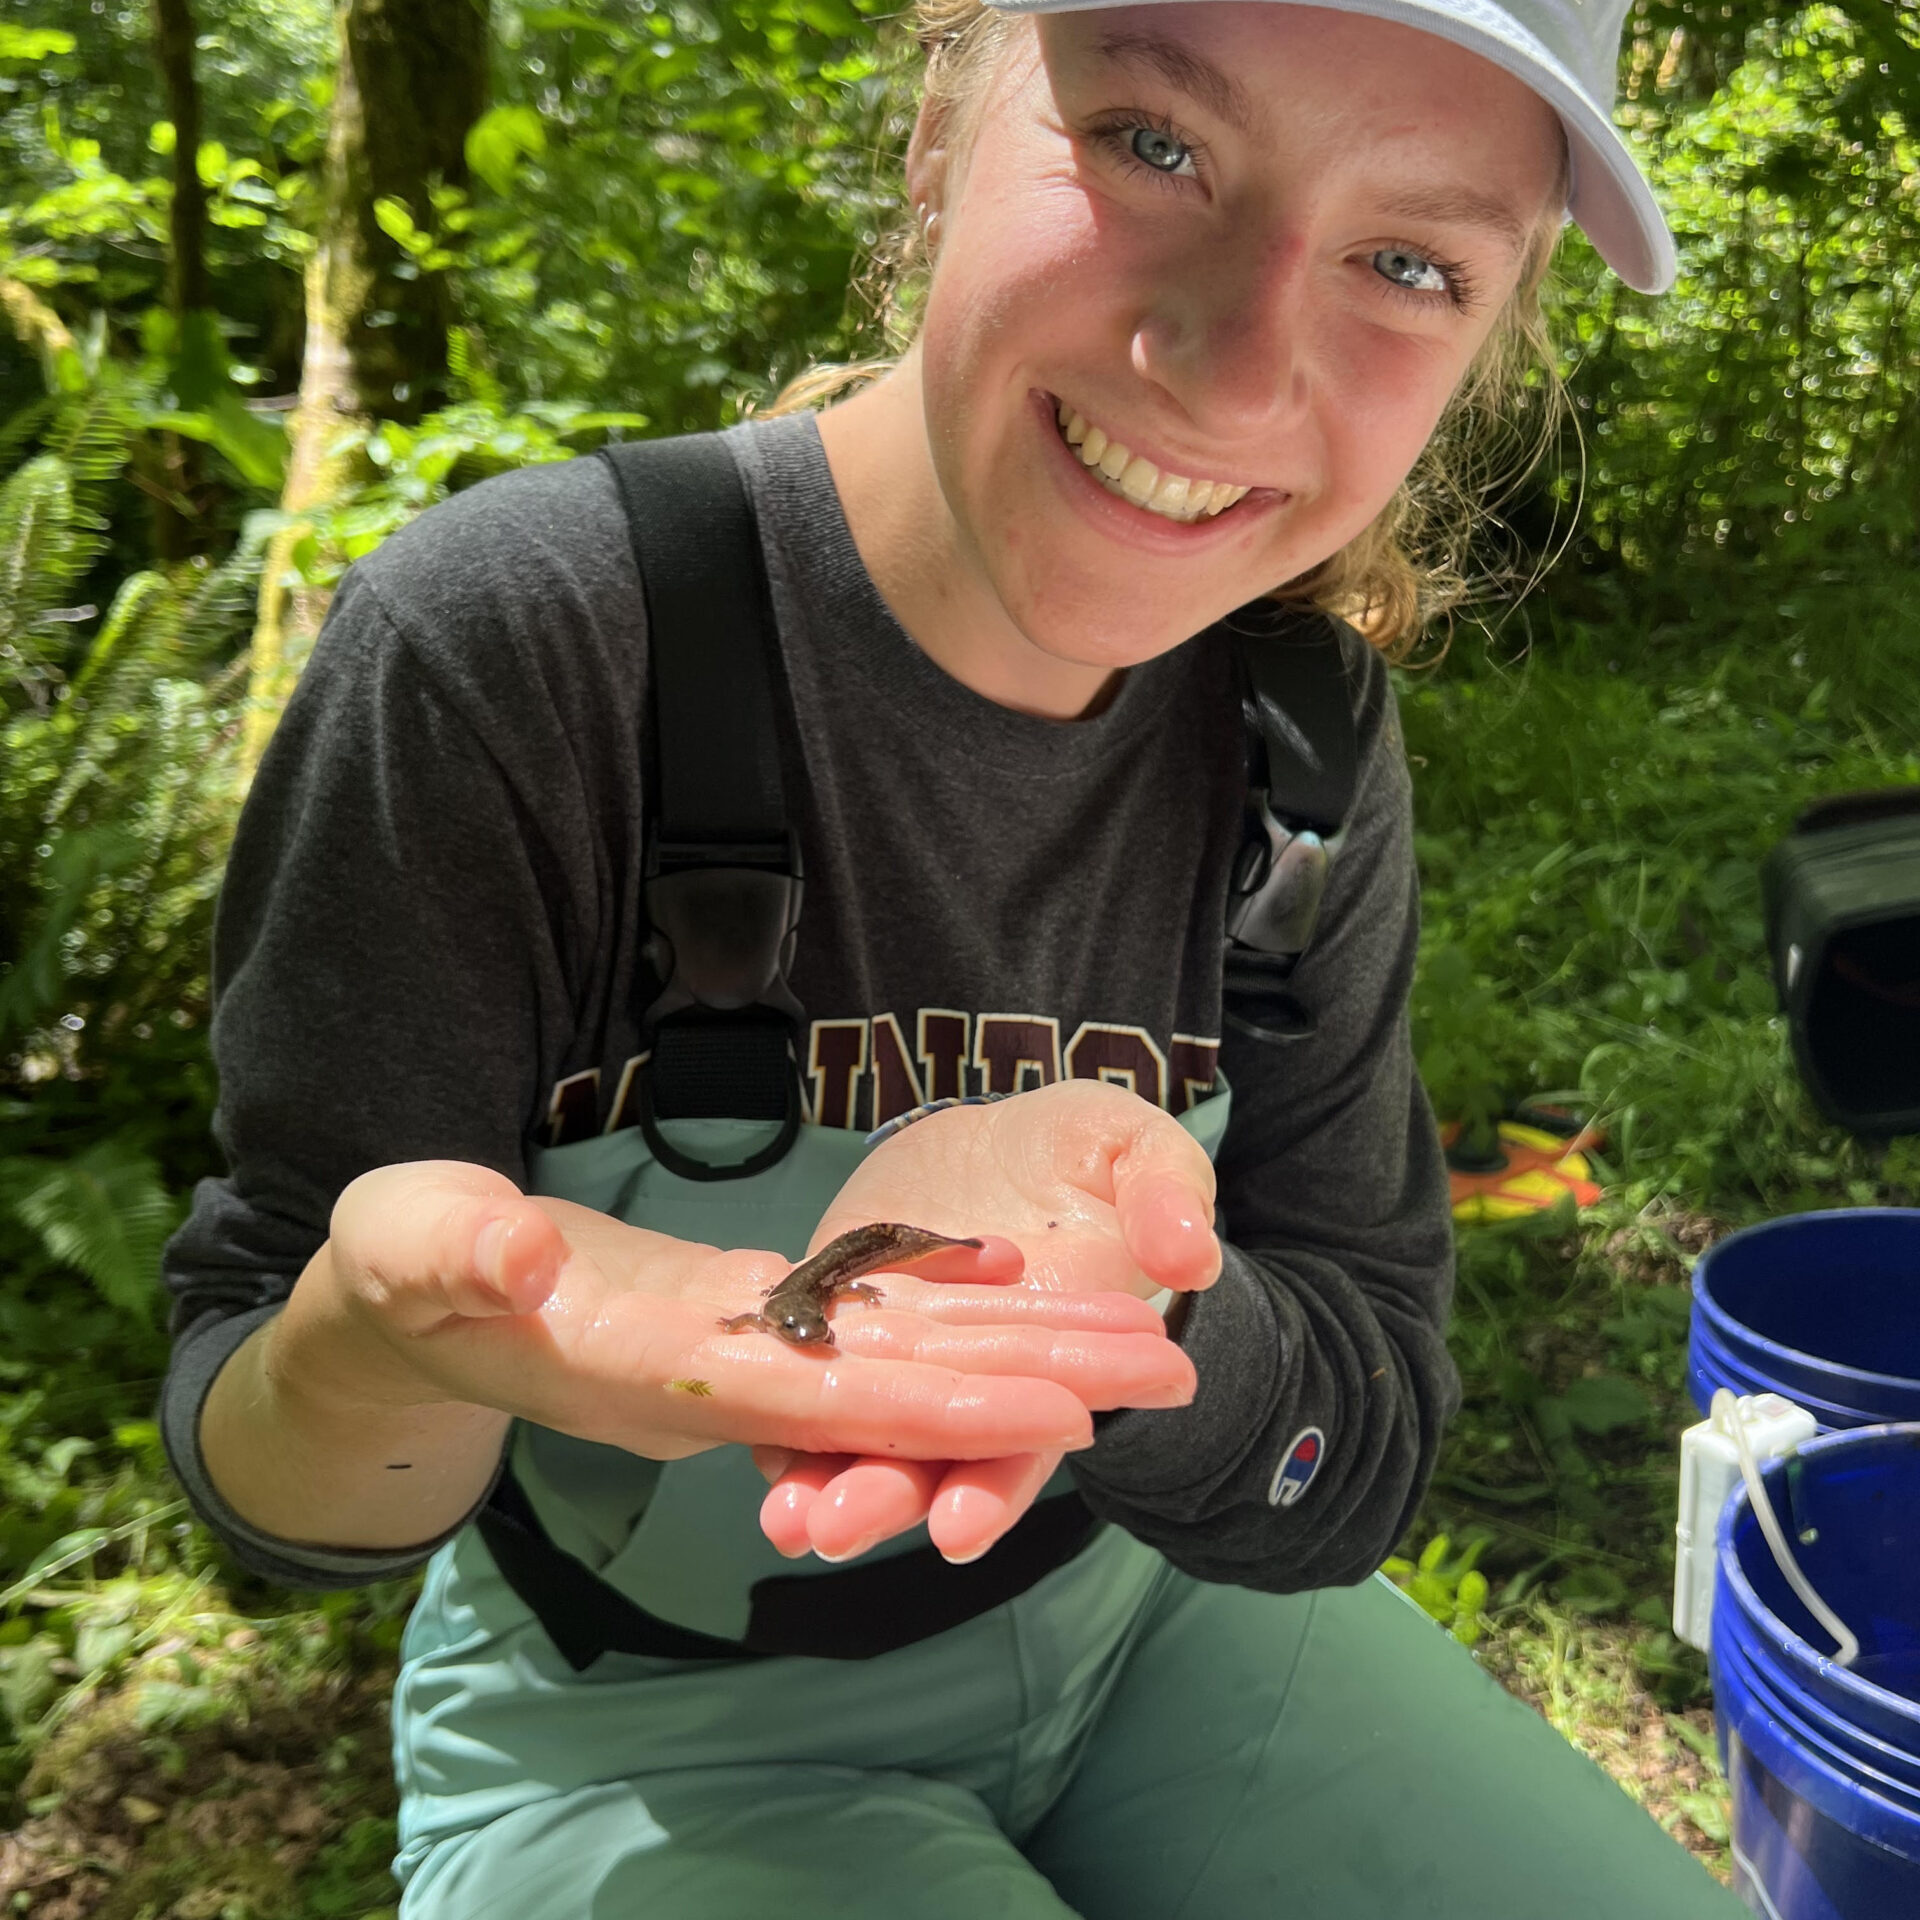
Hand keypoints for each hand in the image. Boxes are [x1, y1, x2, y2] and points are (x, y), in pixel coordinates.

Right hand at [290, 1158, 1194, 1473]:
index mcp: (660, 1368)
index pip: (830, 1398)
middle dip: (1038, 1389)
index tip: (1068, 1405)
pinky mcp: (745, 1316)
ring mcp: (744, 1352)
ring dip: (1021, 1357)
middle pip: (907, 1391)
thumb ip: (459, 1255)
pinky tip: (1023, 1288)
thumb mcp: (401, 1249)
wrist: (403, 1309)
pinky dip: (947, 1311)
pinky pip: (865, 1321)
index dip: (948, 1403)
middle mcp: (726, 1376)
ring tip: (1141, 1344)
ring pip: (906, 1359)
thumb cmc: (393, 1278)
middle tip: (1176, 1371)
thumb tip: (527, 1260)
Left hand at [754, 1080, 1220, 1562]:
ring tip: (785, 1517)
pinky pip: (809, 1383)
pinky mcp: (842, 1326)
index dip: (998, 1481)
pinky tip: (752, 1457)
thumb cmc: (1077, 1152)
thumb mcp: (1130, 1148)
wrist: (991, 1136)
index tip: (960, 1527)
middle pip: (934, 1454)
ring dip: (825, 1480)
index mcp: (1047, 1356)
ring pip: (866, 1436)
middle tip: (836, 1530)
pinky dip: (783, 1426)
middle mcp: (972, 1378)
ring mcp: (901, 1359)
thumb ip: (1166, 1197)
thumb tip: (1187, 1260)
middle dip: (888, 1497)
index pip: (1027, 1436)